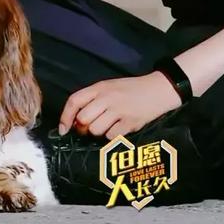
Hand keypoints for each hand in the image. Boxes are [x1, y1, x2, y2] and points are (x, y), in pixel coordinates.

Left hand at [58, 72, 181, 139]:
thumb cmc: (130, 89)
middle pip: (83, 119)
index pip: (74, 101)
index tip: (63, 129)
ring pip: (95, 130)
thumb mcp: (108, 87)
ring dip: (98, 132)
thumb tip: (74, 122)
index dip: (65, 117)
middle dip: (83, 127)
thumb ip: (91, 100)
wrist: (159, 89)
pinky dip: (112, 136)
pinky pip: (111, 135)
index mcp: (99, 87)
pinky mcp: (130, 121)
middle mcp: (107, 97)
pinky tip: (118, 129)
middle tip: (90, 127)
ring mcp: (119, 109)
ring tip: (108, 126)